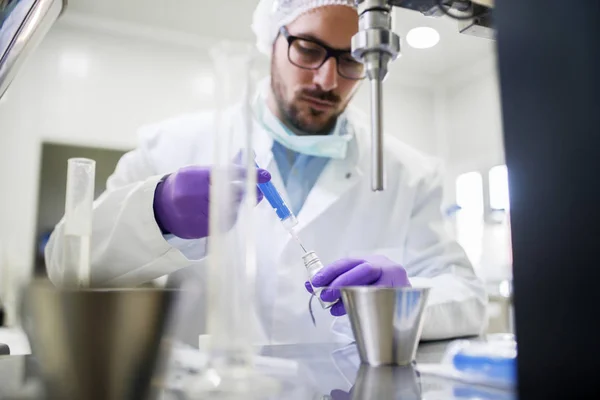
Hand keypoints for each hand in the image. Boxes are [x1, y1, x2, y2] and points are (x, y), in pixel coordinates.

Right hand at [153, 165, 270, 238]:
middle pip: (230, 193)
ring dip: (239, 205)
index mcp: (192, 176)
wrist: (161, 210)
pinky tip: (228, 211)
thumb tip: (247, 154)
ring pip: (230, 210)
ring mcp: (195, 214)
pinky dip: (231, 216)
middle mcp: (192, 195)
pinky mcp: (201, 230)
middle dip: (247, 192)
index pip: (225, 173)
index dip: (247, 174)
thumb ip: (223, 167)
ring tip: (239, 201)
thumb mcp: (198, 172)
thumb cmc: (185, 186)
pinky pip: (225, 223)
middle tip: (258, 191)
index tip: (265, 175)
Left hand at [305, 255, 410, 316]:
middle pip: (360, 269)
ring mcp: (394, 277)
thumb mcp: (359, 285)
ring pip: (370, 279)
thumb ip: (337, 284)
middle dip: (339, 281)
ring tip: (334, 307)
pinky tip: (351, 309)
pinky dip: (362, 302)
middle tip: (324, 295)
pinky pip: (380, 294)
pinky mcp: (402, 290)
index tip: (314, 282)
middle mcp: (383, 265)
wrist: (410, 302)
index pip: (347, 263)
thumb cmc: (380, 294)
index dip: (329, 271)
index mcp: (370, 261)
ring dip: (349, 292)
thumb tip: (310, 285)